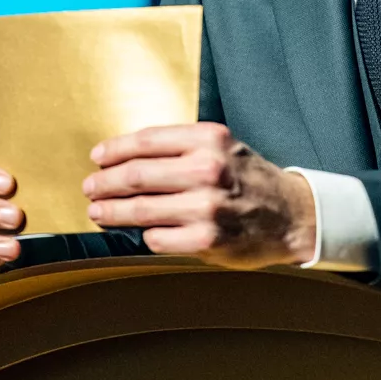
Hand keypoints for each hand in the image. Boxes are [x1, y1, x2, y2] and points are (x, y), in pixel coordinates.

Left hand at [82, 122, 316, 268]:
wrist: (290, 214)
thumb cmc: (247, 178)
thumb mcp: (221, 147)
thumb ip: (181, 147)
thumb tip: (126, 157)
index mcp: (208, 139)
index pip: (146, 141)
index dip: (114, 150)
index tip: (97, 157)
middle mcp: (207, 169)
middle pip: (136, 175)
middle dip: (104, 183)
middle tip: (90, 188)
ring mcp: (207, 207)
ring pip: (141, 209)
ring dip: (112, 211)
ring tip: (98, 211)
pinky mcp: (207, 240)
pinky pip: (158, 238)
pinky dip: (144, 235)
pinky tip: (139, 233)